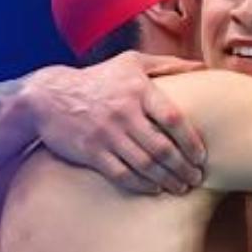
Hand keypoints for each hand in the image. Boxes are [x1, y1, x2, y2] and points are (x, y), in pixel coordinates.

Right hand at [24, 52, 206, 194]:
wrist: (48, 96)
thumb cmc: (98, 79)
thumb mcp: (131, 62)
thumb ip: (168, 64)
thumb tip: (203, 67)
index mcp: (138, 90)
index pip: (174, 119)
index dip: (192, 142)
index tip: (202, 156)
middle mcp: (124, 112)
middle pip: (162, 148)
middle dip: (183, 168)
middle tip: (196, 178)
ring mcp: (107, 134)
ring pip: (145, 165)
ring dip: (167, 180)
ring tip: (180, 187)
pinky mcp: (91, 152)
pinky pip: (122, 174)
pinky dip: (141, 185)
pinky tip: (154, 188)